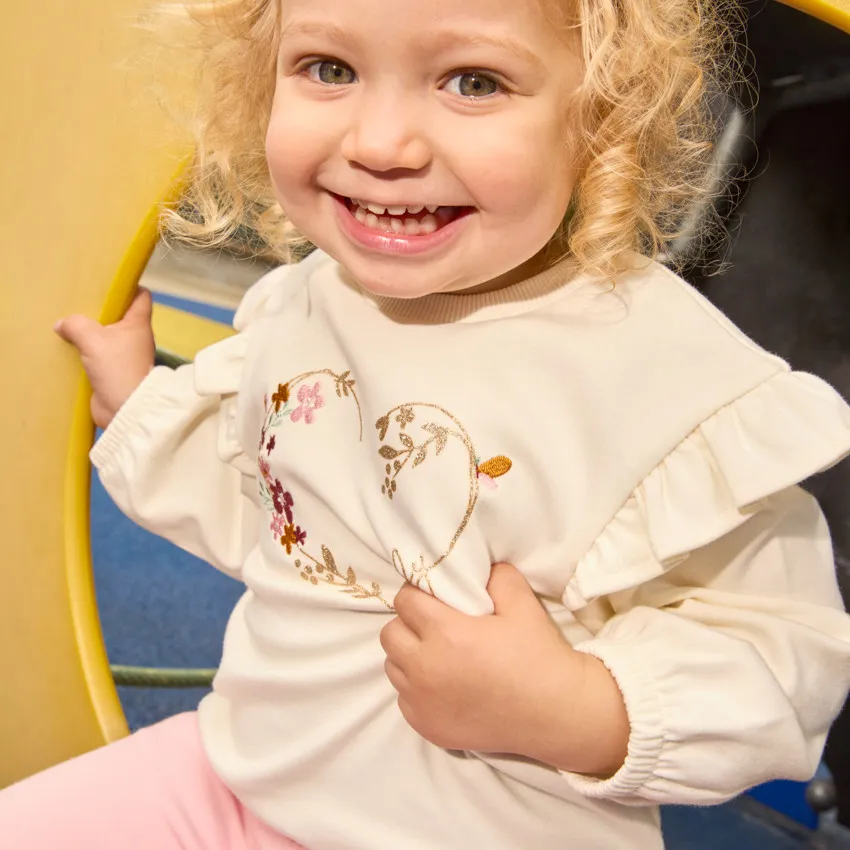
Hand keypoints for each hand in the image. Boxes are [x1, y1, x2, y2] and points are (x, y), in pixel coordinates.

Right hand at [54, 288, 155, 428]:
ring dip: (90, 331)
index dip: (128, 287)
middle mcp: (134, 336)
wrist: (125, 409)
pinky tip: (69, 346)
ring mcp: (124, 354)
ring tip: (69, 324)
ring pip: (106, 334)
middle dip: (100, 309)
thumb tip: (63, 324)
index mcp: (138, 323)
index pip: (141, 296)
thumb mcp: (94, 340)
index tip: (107, 284)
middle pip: (119, 314)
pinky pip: (98, 352)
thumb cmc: (117, 369)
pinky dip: (86, 349)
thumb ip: (76, 325)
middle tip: (77, 303)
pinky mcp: (113, 369)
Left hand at [381, 562, 629, 775]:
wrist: (556, 715)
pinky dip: (416, 689)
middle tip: (434, 626)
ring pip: (393, 667)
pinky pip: (404, 698)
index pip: (405, 601)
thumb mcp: (523, 606)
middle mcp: (426, 668)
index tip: (436, 599)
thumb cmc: (539, 657)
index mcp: (445, 633)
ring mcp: (422, 702)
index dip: (419, 595)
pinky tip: (444, 686)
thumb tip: (481, 568)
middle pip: (390, 634)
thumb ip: (497, 577)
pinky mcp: (426, 727)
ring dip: (409, 656)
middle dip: (408, 624)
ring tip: (438, 655)